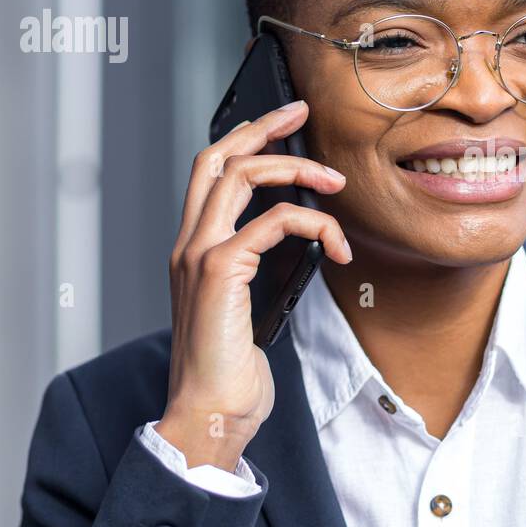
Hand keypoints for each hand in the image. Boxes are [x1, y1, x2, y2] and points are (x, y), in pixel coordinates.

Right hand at [156, 100, 350, 470]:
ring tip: (336, 183)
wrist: (210, 414)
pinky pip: (274, 222)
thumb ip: (256, 271)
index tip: (286, 124)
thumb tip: (298, 242)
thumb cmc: (230, 373)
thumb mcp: (244, 310)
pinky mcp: (220, 271)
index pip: (211, 173)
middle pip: (217, 156)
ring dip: (296, 168)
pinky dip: (313, 222)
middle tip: (303, 112)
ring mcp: (199, 255)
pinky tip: (335, 243)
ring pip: (242, 176)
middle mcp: (189, 244)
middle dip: (262, 126)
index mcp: (193, 250)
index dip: (245, 139)